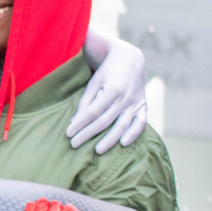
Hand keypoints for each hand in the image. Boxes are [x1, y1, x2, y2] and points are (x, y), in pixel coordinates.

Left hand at [71, 31, 146, 151]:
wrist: (130, 60)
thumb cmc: (107, 72)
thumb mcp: (93, 82)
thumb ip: (85, 102)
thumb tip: (74, 122)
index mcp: (111, 89)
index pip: (92, 112)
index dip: (80, 124)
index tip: (68, 133)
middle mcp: (125, 98)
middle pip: (104, 121)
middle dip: (88, 134)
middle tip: (74, 145)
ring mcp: (135, 103)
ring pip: (122, 125)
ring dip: (110, 139)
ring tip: (97, 151)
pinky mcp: (143, 106)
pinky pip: (140, 123)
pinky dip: (133, 134)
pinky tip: (123, 144)